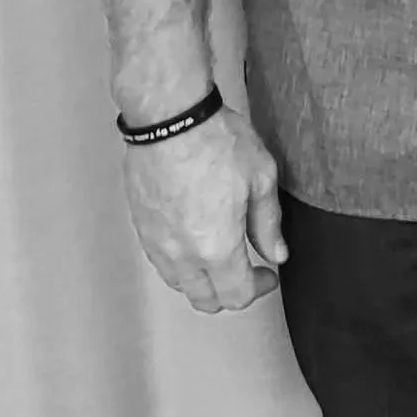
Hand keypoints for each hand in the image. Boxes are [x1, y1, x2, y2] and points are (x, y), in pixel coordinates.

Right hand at [122, 105, 287, 313]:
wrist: (169, 117)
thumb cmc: (215, 141)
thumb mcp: (260, 177)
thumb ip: (268, 223)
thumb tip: (276, 253)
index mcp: (216, 247)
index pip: (237, 295)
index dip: (258, 289)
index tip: (268, 273)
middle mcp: (181, 255)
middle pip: (205, 299)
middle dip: (231, 292)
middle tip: (248, 268)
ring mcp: (155, 243)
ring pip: (180, 284)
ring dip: (204, 280)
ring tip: (222, 255)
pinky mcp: (140, 227)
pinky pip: (161, 262)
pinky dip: (181, 263)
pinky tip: (195, 240)